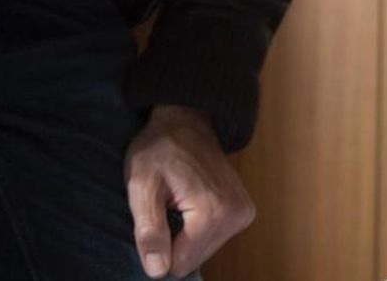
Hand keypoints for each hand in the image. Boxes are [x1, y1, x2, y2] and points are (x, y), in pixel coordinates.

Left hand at [124, 105, 255, 278]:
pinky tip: (190, 203)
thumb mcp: (141, 186)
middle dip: (173, 241)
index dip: (158, 246)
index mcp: (212, 212)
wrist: (186, 121)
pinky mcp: (244, 212)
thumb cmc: (159, 150)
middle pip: (193, 260)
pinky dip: (197, 228)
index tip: (155, 215)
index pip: (178, 264)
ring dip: (184, 235)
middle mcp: (236, 215)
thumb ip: (149, 231)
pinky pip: (212, 240)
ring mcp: (244, 213)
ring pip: (202, 252)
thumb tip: (157, 271)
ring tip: (178, 203)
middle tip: (166, 207)